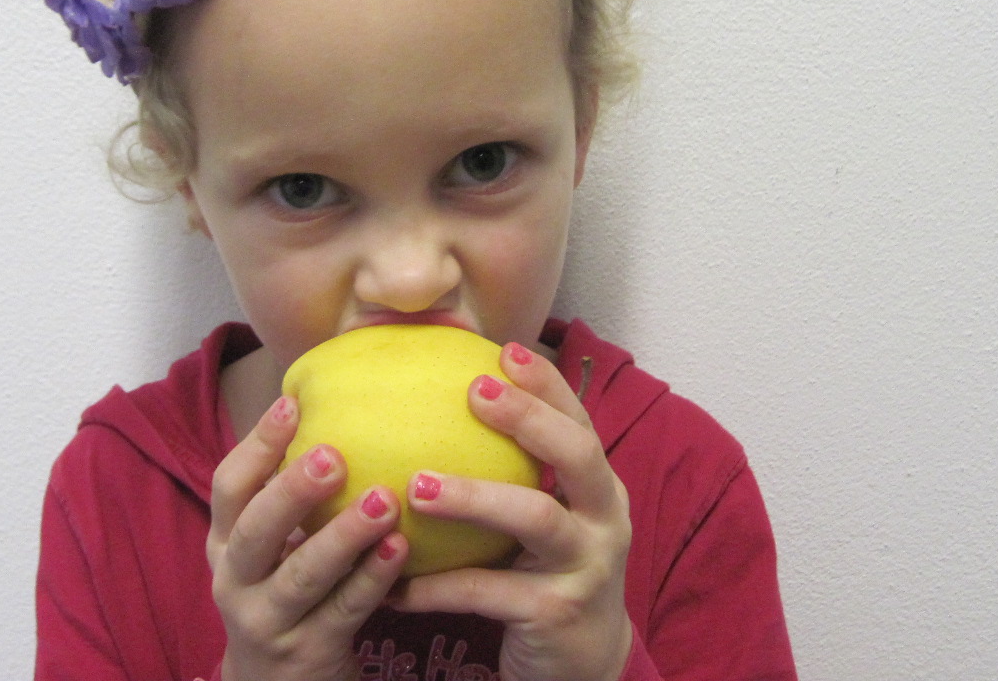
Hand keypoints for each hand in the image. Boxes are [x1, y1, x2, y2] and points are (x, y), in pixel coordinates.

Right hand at [207, 394, 410, 680]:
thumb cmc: (283, 592)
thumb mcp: (270, 548)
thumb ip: (289, 494)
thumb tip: (336, 406)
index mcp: (225, 542)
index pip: (227, 487)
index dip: (256, 445)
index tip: (293, 404)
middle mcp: (236, 580)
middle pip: (256, 530)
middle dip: (293, 490)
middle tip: (335, 455)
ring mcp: (269, 621)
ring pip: (303, 574)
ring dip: (344, 535)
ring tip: (385, 500)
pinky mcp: (309, 652)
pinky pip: (345, 610)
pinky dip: (373, 578)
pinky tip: (401, 549)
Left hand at [387, 344, 632, 680]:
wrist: (582, 665)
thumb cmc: (545, 572)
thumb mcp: (541, 515)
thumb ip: (510, 468)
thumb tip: (444, 397)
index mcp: (598, 486)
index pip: (579, 421)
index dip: (548, 383)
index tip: (505, 349)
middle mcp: (603, 518)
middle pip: (577, 455)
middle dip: (528, 418)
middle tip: (473, 392)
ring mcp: (586, 566)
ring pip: (535, 517)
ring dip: (473, 496)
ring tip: (416, 485)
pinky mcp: (557, 614)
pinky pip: (489, 592)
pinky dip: (438, 586)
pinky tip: (394, 586)